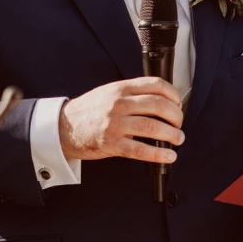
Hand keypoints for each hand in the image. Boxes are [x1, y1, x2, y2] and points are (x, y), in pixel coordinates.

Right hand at [59, 77, 184, 162]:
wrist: (64, 127)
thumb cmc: (89, 110)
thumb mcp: (109, 92)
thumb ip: (132, 93)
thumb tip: (161, 100)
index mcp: (121, 89)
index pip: (156, 85)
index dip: (174, 94)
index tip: (178, 103)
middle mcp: (119, 104)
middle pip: (160, 106)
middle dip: (176, 116)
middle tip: (179, 124)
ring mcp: (116, 124)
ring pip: (153, 127)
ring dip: (172, 135)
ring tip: (177, 139)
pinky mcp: (112, 143)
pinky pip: (141, 149)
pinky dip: (159, 154)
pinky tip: (168, 156)